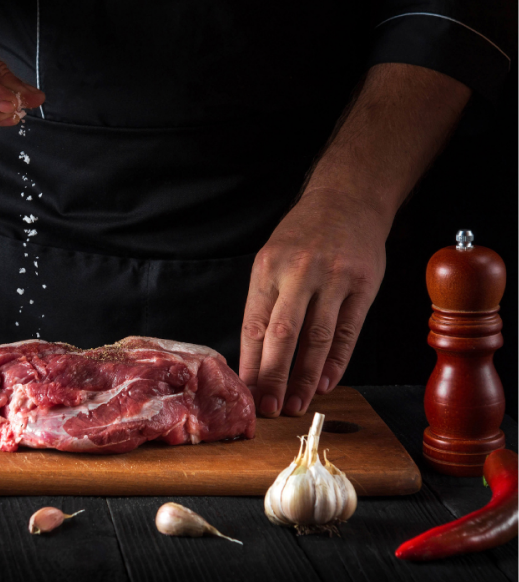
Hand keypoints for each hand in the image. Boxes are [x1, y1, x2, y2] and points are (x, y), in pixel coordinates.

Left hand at [239, 188, 388, 416]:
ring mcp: (334, 279)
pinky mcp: (364, 285)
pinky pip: (348, 332)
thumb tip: (255, 355)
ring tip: (296, 404)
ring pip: (317, 338)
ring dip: (306, 378)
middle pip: (282, 335)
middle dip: (273, 377)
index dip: (250, 362)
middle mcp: (299, 273)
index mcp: (268, 268)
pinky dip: (336, 362)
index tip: (245, 392)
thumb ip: (265, 301)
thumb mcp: (271, 258)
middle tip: (268, 408)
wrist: (348, 200)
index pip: (254, 324)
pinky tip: (326, 384)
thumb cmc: (303, 236)